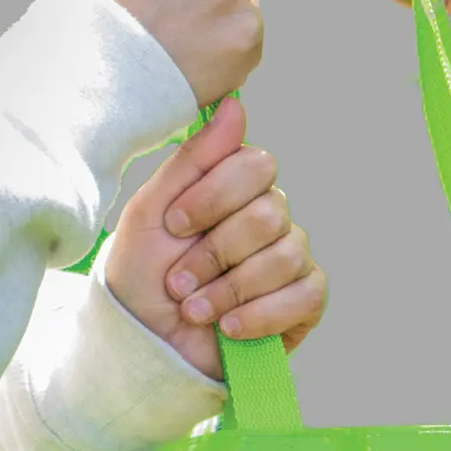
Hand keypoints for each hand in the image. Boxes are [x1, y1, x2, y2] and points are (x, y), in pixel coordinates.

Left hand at [105, 98, 326, 380]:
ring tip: (195, 310)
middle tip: (179, 280)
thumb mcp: (151, 213)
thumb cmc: (144, 278)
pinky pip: (304, 295)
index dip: (215, 196)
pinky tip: (229, 328)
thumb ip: (192, 160)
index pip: (257, 165)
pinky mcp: (306, 303)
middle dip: (215, 252)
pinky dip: (260, 314)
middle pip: (269, 213)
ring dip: (229, 289)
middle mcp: (271, 219)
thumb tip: (235, 106)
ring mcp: (293, 260)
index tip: (175, 226)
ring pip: (285, 255)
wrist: (147, 344)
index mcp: (237, 190)